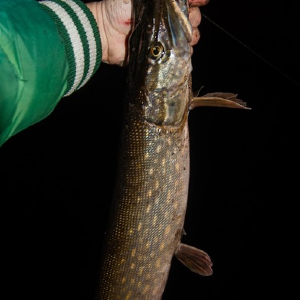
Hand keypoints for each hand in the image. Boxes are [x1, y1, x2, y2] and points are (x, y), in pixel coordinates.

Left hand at [86, 0, 208, 65]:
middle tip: (185, 21)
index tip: (200, 0)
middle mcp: (166, 22)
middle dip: (193, 19)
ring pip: (189, 39)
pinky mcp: (160, 55)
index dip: (197, 0)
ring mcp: (164, 39)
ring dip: (190, 37)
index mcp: (163, 6)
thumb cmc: (118, 9)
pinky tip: (180, 51)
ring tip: (183, 38)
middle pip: (192, 20)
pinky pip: (179, 56)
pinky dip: (183, 54)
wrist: (104, 33)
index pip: (188, 3)